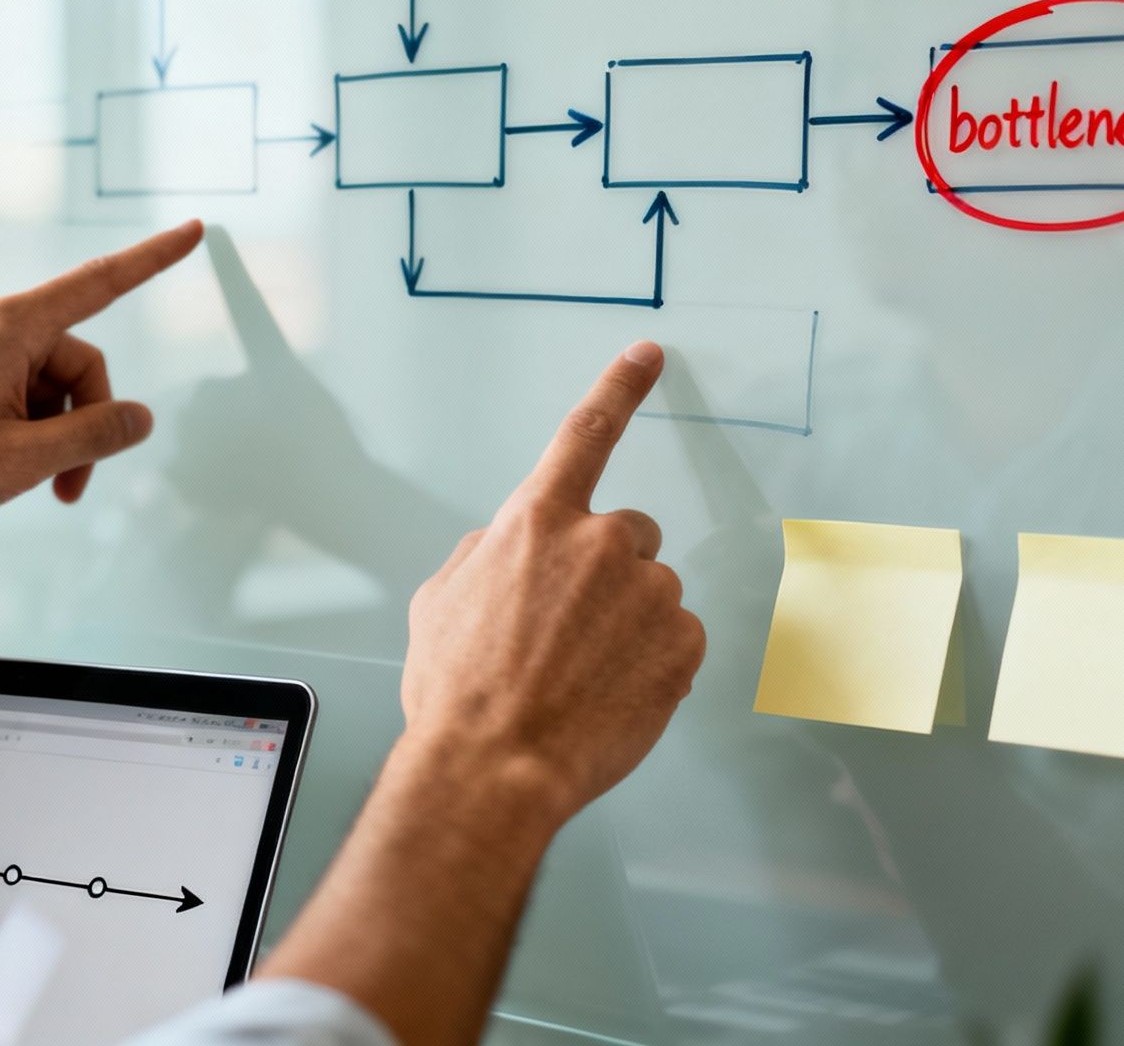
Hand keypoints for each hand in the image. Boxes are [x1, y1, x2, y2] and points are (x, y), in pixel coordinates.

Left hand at [0, 221, 204, 529]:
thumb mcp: (24, 462)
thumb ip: (94, 436)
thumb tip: (138, 418)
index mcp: (9, 327)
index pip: (101, 283)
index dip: (154, 259)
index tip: (193, 231)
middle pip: (68, 360)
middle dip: (80, 422)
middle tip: (65, 487)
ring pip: (32, 374)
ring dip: (42, 427)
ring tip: (16, 478)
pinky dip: (9, 417)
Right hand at [399, 340, 705, 822]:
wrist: (495, 768)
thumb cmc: (458, 695)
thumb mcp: (439, 603)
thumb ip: (484, 556)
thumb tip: (505, 550)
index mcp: (536, 522)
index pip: (585, 433)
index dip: (620, 387)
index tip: (648, 356)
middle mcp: (601, 543)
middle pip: (629, 533)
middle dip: (608, 572)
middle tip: (570, 630)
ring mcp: (649, 593)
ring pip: (653, 592)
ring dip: (628, 622)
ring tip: (581, 675)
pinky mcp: (684, 644)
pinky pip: (678, 638)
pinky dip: (653, 662)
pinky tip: (611, 693)